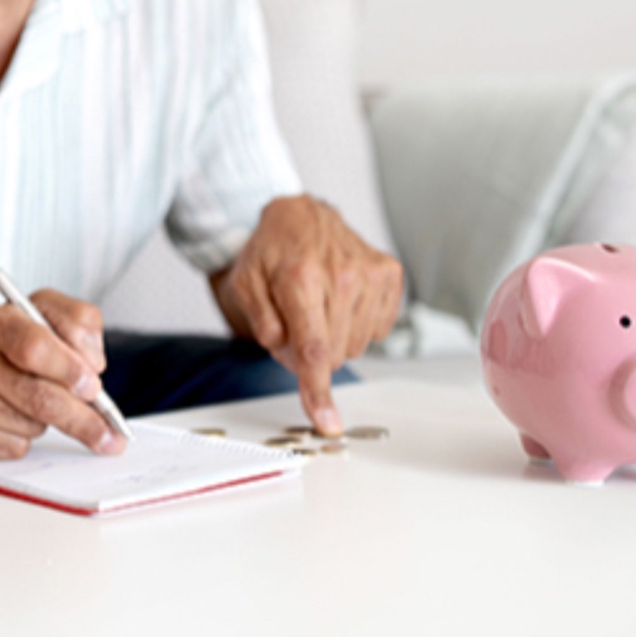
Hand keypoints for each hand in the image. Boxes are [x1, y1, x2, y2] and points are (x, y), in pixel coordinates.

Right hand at [0, 289, 122, 458]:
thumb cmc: (13, 342)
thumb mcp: (48, 313)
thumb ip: (80, 323)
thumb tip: (93, 364)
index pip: (36, 348)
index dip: (70, 370)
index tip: (95, 387)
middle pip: (40, 398)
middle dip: (82, 418)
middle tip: (108, 432)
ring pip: (32, 425)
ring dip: (50, 423)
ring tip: (35, 402)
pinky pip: (14, 447)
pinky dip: (26, 438)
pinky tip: (13, 418)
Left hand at [213, 195, 402, 435]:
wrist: (300, 215)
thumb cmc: (271, 251)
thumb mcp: (246, 284)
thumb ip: (261, 321)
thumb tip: (285, 348)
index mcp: (300, 278)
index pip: (314, 348)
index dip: (318, 390)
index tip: (327, 421)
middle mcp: (342, 274)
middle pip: (335, 354)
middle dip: (311, 352)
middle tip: (295, 321)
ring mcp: (370, 273)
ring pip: (357, 346)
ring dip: (335, 337)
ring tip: (317, 306)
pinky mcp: (390, 274)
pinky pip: (378, 330)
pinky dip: (356, 323)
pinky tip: (341, 300)